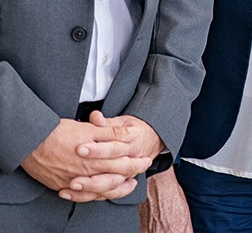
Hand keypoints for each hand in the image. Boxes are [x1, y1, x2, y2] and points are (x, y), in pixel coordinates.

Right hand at [21, 119, 139, 201]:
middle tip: (142, 169)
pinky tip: (103, 193)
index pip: (123, 161)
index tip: (146, 159)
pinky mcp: (63, 186)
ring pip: (102, 190)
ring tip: (129, 185)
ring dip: (118, 188)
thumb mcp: (89, 128)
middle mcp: (87, 172)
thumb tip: (133, 133)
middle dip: (133, 173)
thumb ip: (112, 132)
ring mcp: (75, 181)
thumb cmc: (60, 132)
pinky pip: (83, 197)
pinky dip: (96, 196)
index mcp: (96, 157)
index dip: (137, 161)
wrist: (32, 143)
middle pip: (116, 176)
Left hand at [63, 113, 159, 202]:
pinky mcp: (118, 185)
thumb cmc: (135, 130)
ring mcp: (125, 177)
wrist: (153, 140)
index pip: (114, 149)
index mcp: (132, 146)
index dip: (97, 150)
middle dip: (92, 175)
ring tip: (71, 185)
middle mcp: (131, 164)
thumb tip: (95, 116)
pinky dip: (85, 197)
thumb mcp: (124, 122)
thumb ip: (107, 123)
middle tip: (73, 176)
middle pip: (113, 173)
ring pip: (109, 188)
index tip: (80, 148)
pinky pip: (103, 195)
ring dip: (89, 188)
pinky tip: (68, 193)